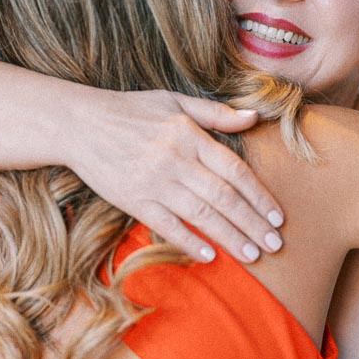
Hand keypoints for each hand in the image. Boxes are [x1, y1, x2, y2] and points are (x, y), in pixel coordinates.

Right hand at [67, 89, 284, 263]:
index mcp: (190, 136)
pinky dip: (189, 242)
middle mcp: (176, 160)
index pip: (235, 171)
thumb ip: (216, 113)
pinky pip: (166, 226)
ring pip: (201, 215)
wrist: (80, 124)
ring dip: (230, 237)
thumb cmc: (131, 110)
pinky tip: (210, 256)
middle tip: (275, 245)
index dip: (260, 196)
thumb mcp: (175, 101)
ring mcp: (155, 182)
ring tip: (253, 255)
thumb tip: (254, 118)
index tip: (278, 218)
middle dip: (253, 223)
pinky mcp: (134, 200)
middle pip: (224, 198)